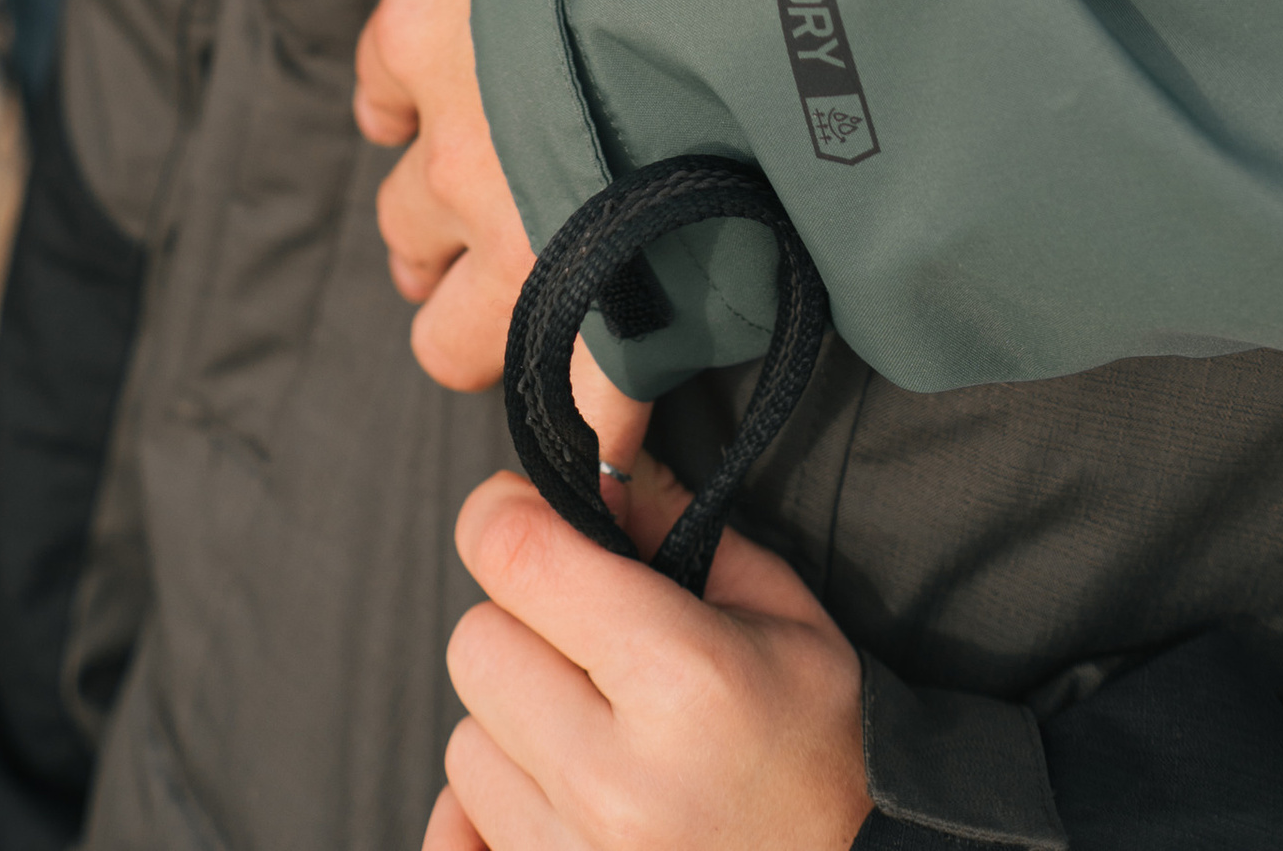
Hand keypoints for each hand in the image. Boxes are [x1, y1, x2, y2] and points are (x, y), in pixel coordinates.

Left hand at [355, 0, 649, 461]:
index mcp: (430, 31)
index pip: (382, 84)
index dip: (404, 108)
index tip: (419, 122)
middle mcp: (457, 148)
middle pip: (407, 222)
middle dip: (434, 232)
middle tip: (476, 234)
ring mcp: (529, 246)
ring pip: (455, 333)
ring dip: (481, 327)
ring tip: (522, 323)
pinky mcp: (611, 320)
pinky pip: (585, 408)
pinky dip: (598, 421)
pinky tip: (615, 425)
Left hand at [423, 464, 868, 850]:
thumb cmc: (825, 745)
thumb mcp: (778, 610)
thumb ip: (671, 523)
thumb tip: (588, 468)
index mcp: (681, 681)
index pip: (516, 555)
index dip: (503, 514)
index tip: (524, 514)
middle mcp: (617, 782)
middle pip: (476, 645)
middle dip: (521, 625)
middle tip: (588, 647)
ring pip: (465, 743)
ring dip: (515, 727)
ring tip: (597, 738)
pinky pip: (457, 832)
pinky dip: (491, 811)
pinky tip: (551, 801)